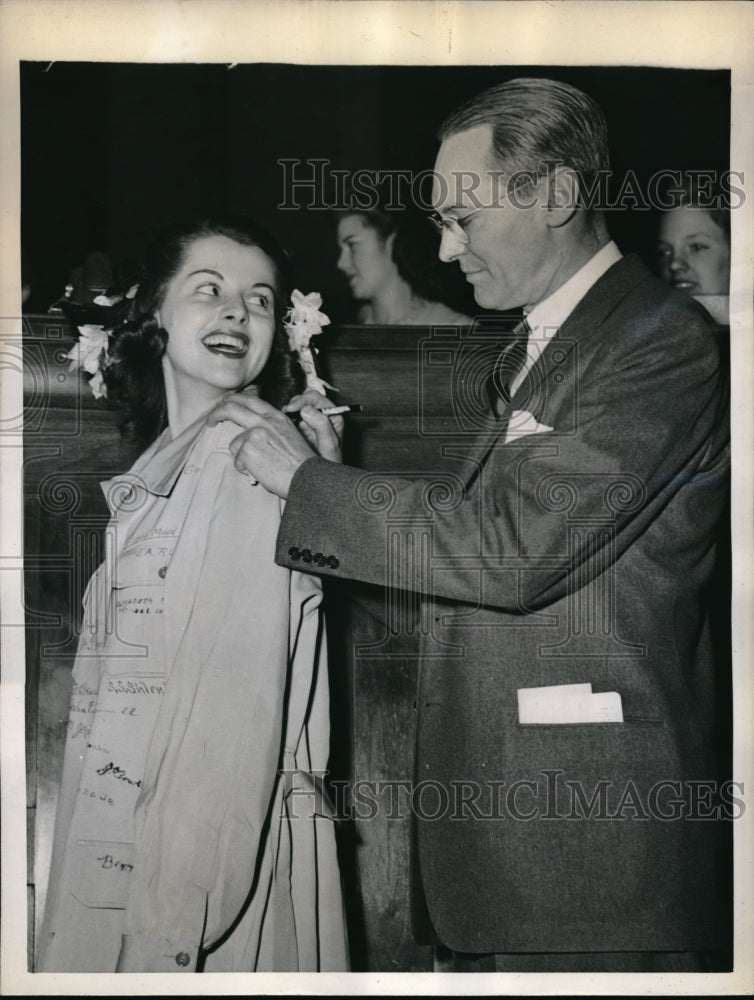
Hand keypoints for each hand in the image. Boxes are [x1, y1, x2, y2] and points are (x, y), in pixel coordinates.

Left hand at [208, 393, 337, 497]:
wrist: (306, 478)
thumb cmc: (300, 462)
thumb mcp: (288, 434)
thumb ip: (270, 426)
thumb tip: (251, 425)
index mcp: (276, 416)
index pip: (249, 400)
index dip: (233, 400)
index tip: (224, 404)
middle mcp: (264, 421)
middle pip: (231, 408)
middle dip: (216, 413)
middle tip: (211, 420)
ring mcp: (255, 434)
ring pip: (235, 443)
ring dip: (242, 457)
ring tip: (260, 466)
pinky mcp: (248, 450)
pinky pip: (238, 461)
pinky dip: (246, 470)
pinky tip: (261, 472)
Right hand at [283, 389, 343, 462]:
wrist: (321, 477)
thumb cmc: (330, 463)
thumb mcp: (329, 445)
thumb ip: (322, 425)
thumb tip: (306, 410)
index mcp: (332, 416)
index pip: (316, 398)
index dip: (302, 400)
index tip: (292, 409)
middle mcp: (321, 416)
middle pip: (304, 399)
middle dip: (293, 404)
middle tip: (285, 413)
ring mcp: (310, 422)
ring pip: (296, 408)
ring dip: (288, 411)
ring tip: (282, 420)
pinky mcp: (300, 429)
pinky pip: (290, 418)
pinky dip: (284, 419)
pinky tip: (281, 426)